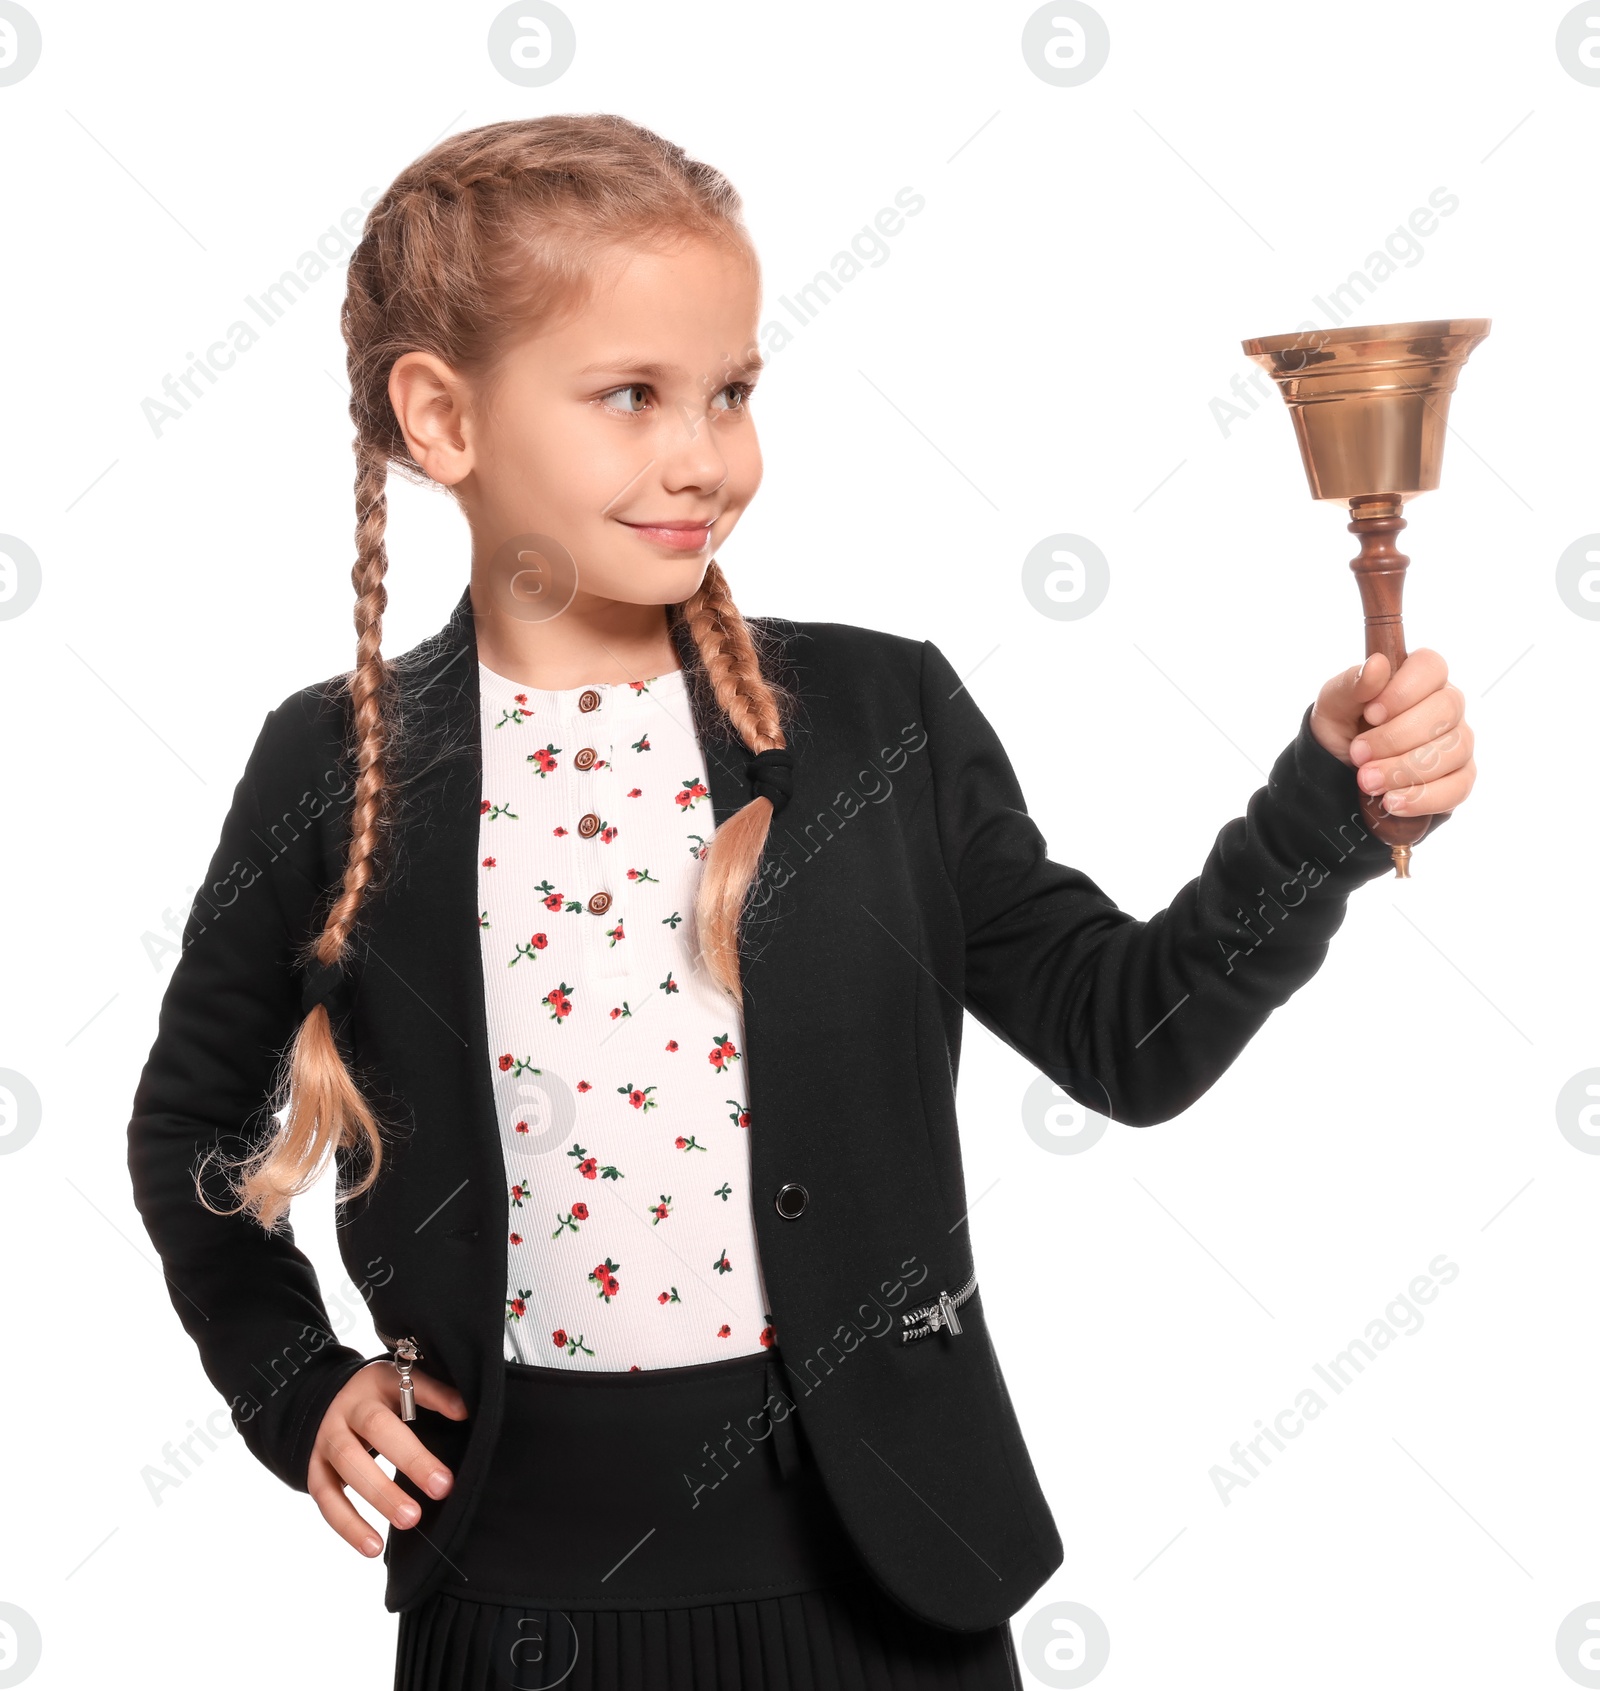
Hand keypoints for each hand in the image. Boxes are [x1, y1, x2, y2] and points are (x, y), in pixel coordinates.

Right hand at [307, 1357, 469, 1556]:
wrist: (324, 1403)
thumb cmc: (379, 1400)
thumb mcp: (402, 1387)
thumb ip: (431, 1396)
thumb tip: (467, 1410)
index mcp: (379, 1380)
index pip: (409, 1384)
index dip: (436, 1396)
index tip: (463, 1413)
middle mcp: (350, 1406)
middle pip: (378, 1428)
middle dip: (412, 1459)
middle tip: (442, 1487)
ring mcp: (327, 1437)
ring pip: (350, 1465)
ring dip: (381, 1495)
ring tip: (411, 1520)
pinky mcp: (312, 1468)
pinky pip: (327, 1499)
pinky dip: (349, 1526)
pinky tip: (373, 1547)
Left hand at [1308, 648, 1475, 816]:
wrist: (1338, 774)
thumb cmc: (1341, 728)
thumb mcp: (1333, 705)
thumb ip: (1351, 684)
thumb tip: (1377, 665)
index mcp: (1417, 677)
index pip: (1431, 666)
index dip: (1403, 691)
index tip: (1370, 714)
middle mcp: (1446, 706)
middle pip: (1446, 710)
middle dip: (1396, 738)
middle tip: (1358, 754)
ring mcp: (1458, 741)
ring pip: (1453, 750)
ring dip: (1404, 770)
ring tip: (1366, 781)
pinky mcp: (1460, 778)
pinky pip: (1458, 787)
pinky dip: (1423, 797)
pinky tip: (1392, 802)